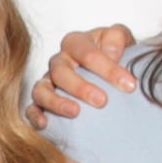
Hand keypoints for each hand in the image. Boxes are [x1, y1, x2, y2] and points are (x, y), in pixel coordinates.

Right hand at [22, 23, 137, 128]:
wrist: (112, 75)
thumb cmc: (116, 56)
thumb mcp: (122, 39)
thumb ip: (117, 38)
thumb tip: (111, 53)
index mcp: (75, 43)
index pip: (87, 53)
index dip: (108, 69)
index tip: (129, 85)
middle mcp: (58, 61)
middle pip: (61, 71)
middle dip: (81, 87)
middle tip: (102, 101)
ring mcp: (48, 82)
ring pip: (42, 90)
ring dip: (57, 102)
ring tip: (75, 112)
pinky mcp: (42, 102)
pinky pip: (32, 108)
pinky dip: (35, 115)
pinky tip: (45, 124)